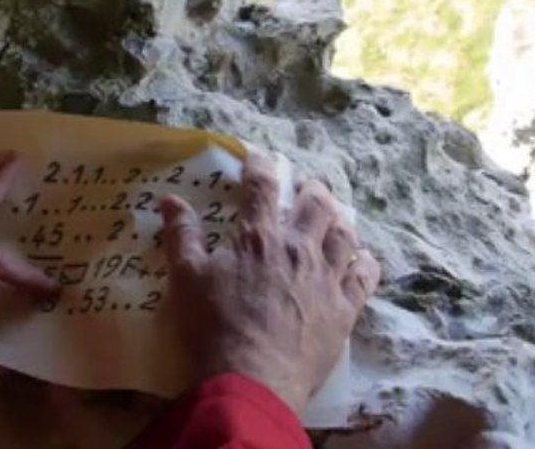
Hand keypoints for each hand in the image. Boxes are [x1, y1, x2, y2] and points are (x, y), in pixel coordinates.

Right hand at [160, 154, 380, 413]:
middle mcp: (299, 249)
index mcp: (259, 237)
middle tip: (306, 186)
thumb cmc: (213, 326)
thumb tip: (170, 199)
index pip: (262, 187)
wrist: (252, 379)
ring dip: (339, 220)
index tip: (259, 155)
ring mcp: (327, 279)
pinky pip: (364, 277)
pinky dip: (364, 262)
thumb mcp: (185, 278)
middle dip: (311, 188)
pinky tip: (362, 258)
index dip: (261, 165)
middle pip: (316, 204)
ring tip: (334, 216)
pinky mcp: (345, 310)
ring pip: (344, 235)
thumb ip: (181, 235)